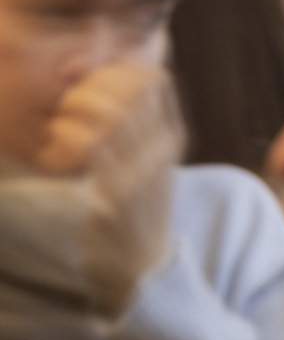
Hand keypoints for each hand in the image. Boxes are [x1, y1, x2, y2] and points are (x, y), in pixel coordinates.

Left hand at [36, 63, 184, 317]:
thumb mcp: (150, 164)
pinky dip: (68, 140)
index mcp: (172, 138)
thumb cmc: (138, 212)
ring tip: (59, 124)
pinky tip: (55, 148)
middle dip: (90, 86)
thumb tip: (109, 83)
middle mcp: (162, 152)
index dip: (119, 69)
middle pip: (129, 94)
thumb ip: (137, 127)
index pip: (154, 81)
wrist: (146, 270)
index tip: (89, 76)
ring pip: (109, 119)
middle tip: (66, 99)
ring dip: (76, 112)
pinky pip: (92, 152)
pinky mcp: (117, 197)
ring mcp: (142, 174)